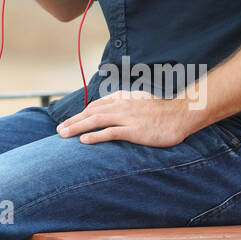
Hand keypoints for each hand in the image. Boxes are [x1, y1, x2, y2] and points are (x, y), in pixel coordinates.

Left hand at [55, 89, 194, 146]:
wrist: (181, 114)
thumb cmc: (162, 110)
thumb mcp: (140, 102)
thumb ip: (126, 104)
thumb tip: (115, 108)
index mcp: (122, 98)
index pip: (95, 105)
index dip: (80, 113)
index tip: (70, 121)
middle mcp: (121, 106)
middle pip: (91, 112)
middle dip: (73, 121)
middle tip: (59, 130)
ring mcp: (127, 117)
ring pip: (96, 120)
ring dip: (77, 127)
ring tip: (64, 134)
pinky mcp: (134, 130)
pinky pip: (110, 133)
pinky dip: (95, 136)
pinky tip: (84, 141)